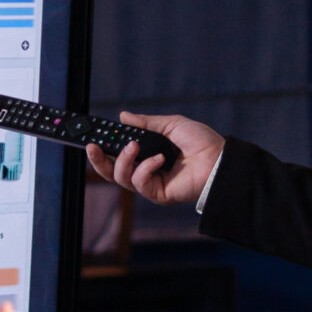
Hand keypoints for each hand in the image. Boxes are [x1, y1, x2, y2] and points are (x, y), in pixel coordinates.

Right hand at [87, 111, 222, 205]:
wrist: (219, 158)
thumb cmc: (200, 142)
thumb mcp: (170, 125)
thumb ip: (146, 123)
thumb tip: (123, 116)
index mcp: (148, 154)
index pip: (118, 155)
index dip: (103, 149)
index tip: (92, 139)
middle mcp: (147, 170)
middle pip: (112, 171)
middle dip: (98, 160)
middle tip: (92, 147)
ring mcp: (152, 183)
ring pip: (121, 178)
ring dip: (123, 161)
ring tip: (134, 147)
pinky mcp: (159, 194)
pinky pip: (140, 183)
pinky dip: (146, 168)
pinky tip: (159, 159)